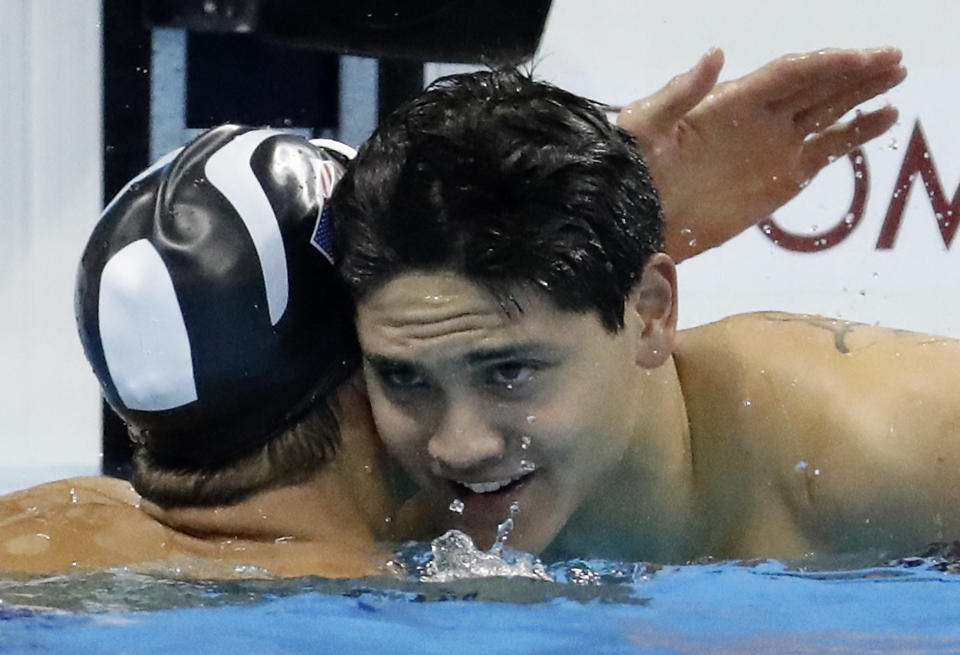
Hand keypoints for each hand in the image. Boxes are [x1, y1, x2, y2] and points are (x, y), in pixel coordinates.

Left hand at [617, 47, 905, 261]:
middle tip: (895, 58)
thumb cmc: (633, 168)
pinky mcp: (781, 180)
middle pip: (816, 87)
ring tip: (897, 80)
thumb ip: (681, 92)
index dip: (826, 63)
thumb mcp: (647, 125)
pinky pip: (825, 152)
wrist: (636, 218)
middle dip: (855, 72)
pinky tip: (883, 120)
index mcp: (731, 101)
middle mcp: (759, 119)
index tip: (862, 56)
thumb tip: (716, 54)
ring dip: (862, 96)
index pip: (788, 74)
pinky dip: (855, 136)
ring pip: (827, 113)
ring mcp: (773, 148)